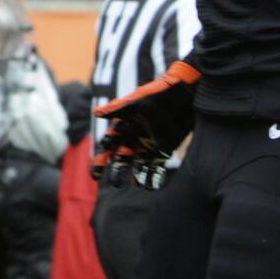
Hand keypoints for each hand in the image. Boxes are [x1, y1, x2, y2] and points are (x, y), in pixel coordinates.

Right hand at [93, 59, 199, 188]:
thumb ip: (118, 108)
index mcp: (123, 127)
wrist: (184, 93)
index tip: (96, 174)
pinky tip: (150, 186)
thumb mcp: (137, 101)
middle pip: (120, 160)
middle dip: (116, 172)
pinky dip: (152, 177)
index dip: (101, 160)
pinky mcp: (164, 150)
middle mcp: (134, 139)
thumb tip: (96, 112)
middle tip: (115, 183)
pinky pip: (156, 168)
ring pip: (137, 166)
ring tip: (135, 184)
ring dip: (135, 176)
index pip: (108, 147)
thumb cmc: (158, 93)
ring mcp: (148, 146)